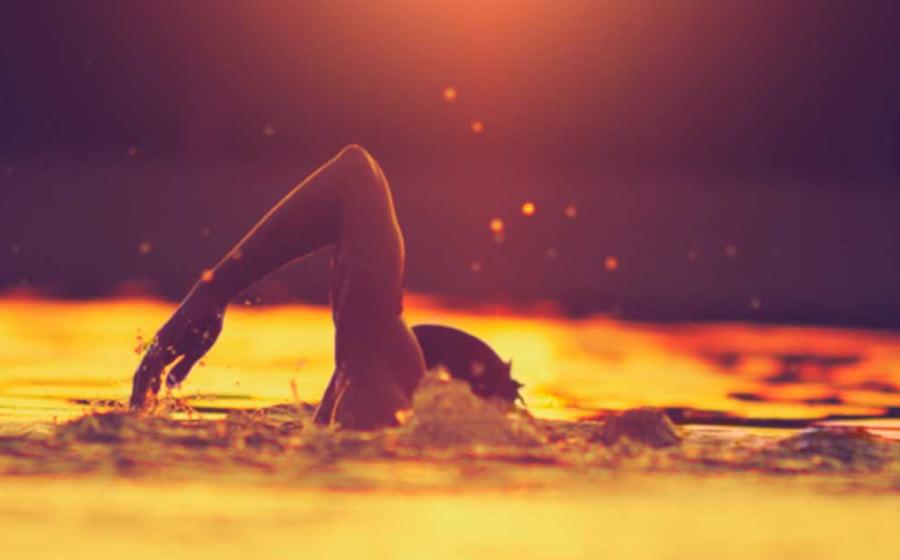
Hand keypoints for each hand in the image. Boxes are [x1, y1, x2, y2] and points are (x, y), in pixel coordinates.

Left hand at [129, 285, 224, 408]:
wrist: (211, 299)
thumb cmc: (206, 323)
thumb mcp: (196, 350)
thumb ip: (183, 367)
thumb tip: (169, 386)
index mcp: (165, 351)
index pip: (149, 375)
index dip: (144, 392)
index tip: (142, 409)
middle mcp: (159, 346)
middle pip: (142, 374)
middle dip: (138, 395)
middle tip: (133, 414)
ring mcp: (161, 341)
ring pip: (146, 368)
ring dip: (141, 389)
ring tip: (138, 408)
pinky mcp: (168, 336)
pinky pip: (158, 359)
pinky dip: (153, 375)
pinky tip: (153, 389)